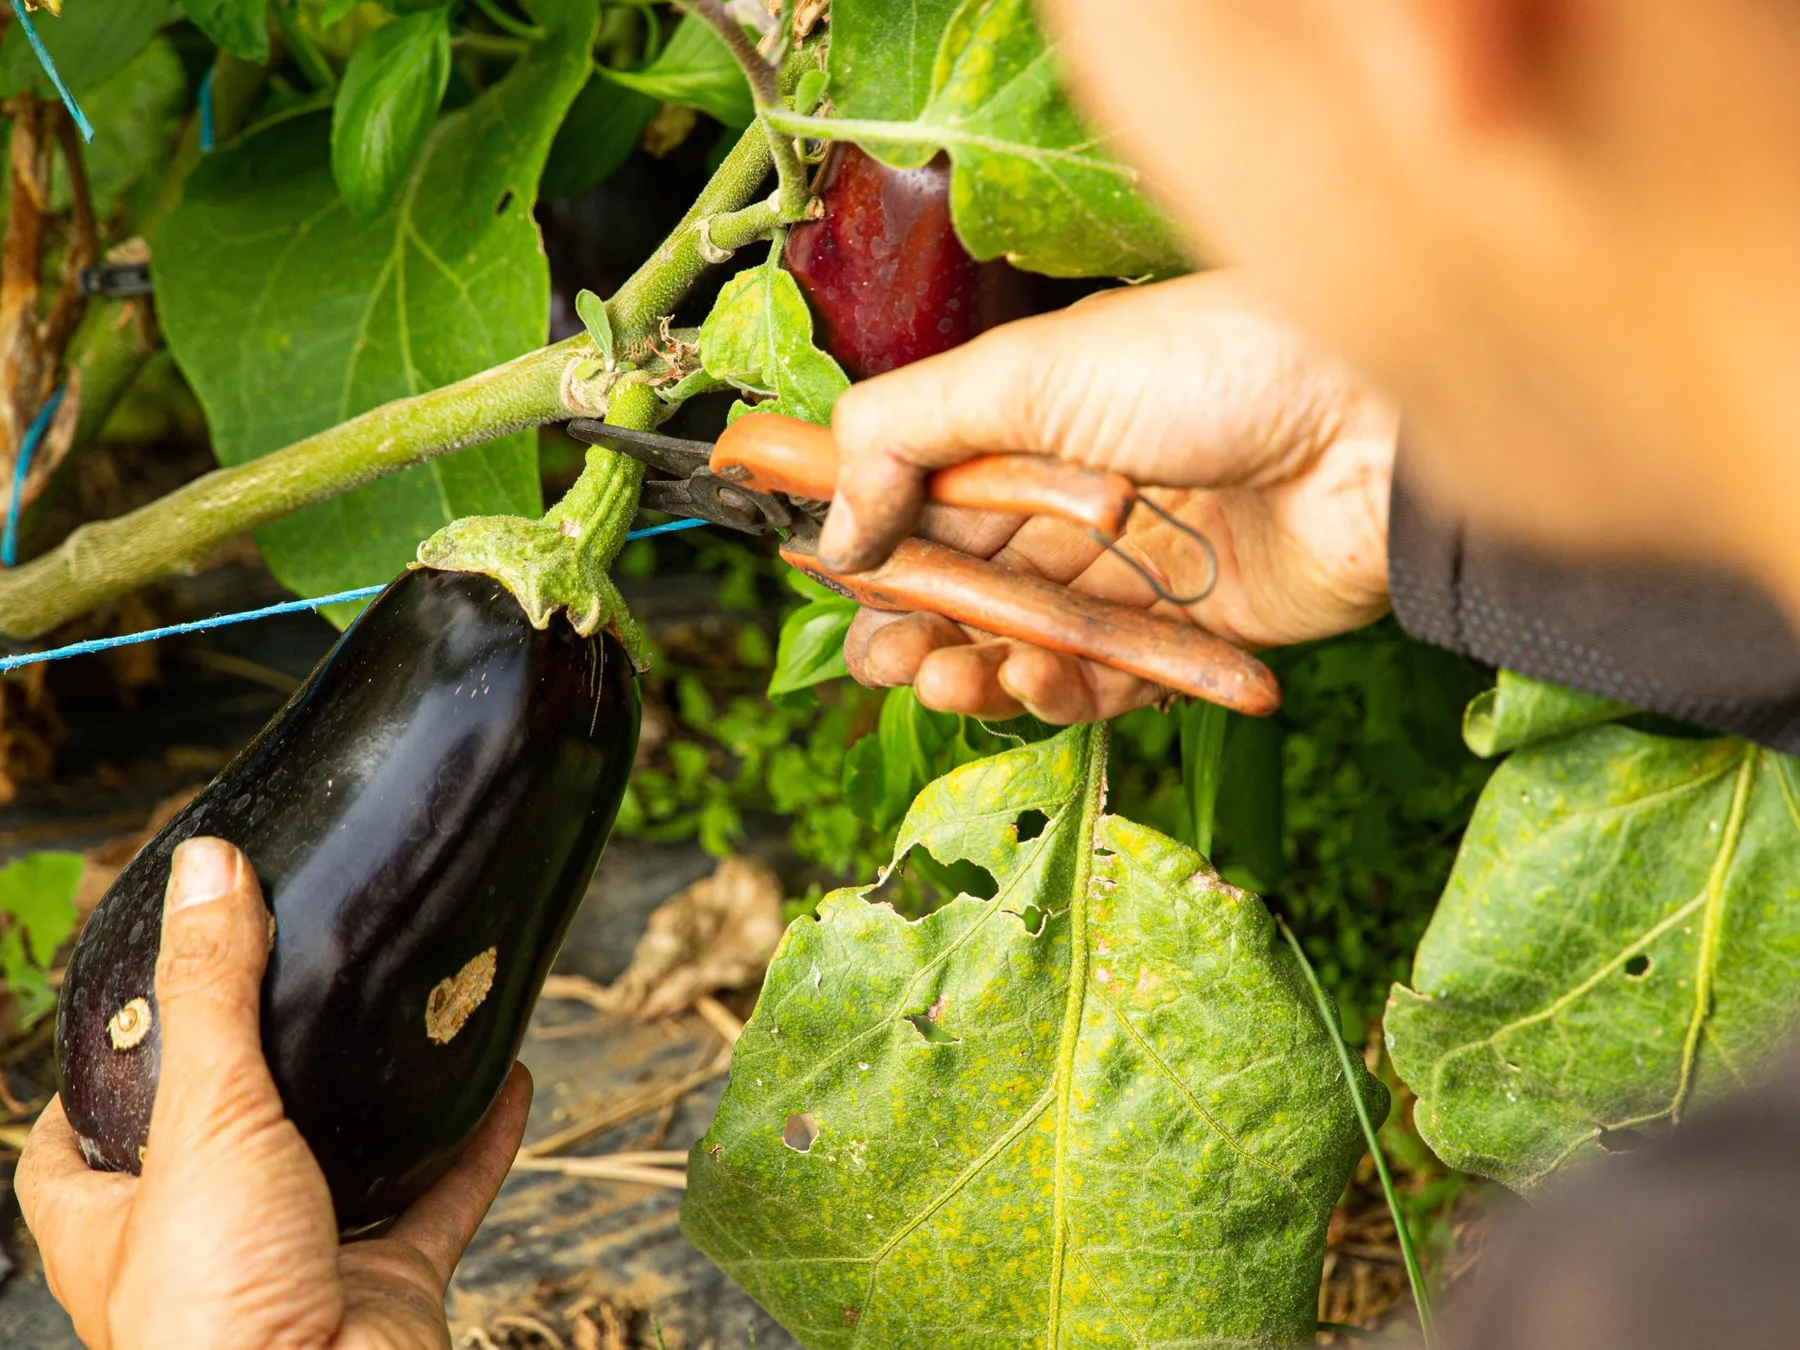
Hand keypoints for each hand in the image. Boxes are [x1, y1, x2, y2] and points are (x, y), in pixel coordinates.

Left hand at [17, 837, 531, 1349]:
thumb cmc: (219, 1309)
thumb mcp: (203, 1120)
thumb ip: (212, 994)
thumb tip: (206, 870)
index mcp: (117, 1227)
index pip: (70, 1147)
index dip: (93, 1080)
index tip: (132, 1010)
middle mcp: (205, 1246)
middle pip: (219, 1145)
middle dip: (259, 1076)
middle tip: (294, 988)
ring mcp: (303, 1264)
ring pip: (342, 1169)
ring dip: (378, 1106)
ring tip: (401, 1022)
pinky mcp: (390, 1285)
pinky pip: (443, 1199)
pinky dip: (477, 1142)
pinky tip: (505, 1081)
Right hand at [818, 270, 1397, 722]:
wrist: (1376, 426)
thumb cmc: (1212, 367)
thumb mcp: (1033, 371)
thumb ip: (909, 431)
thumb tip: (834, 525)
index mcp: (1032, 422)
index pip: (923, 493)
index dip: (873, 541)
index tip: (831, 578)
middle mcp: (1076, 499)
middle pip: (967, 577)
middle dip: (912, 621)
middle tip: (882, 657)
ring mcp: (1132, 572)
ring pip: (1024, 638)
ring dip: (971, 666)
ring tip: (943, 679)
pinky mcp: (1188, 636)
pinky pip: (1104, 683)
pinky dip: (1058, 693)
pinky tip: (1029, 681)